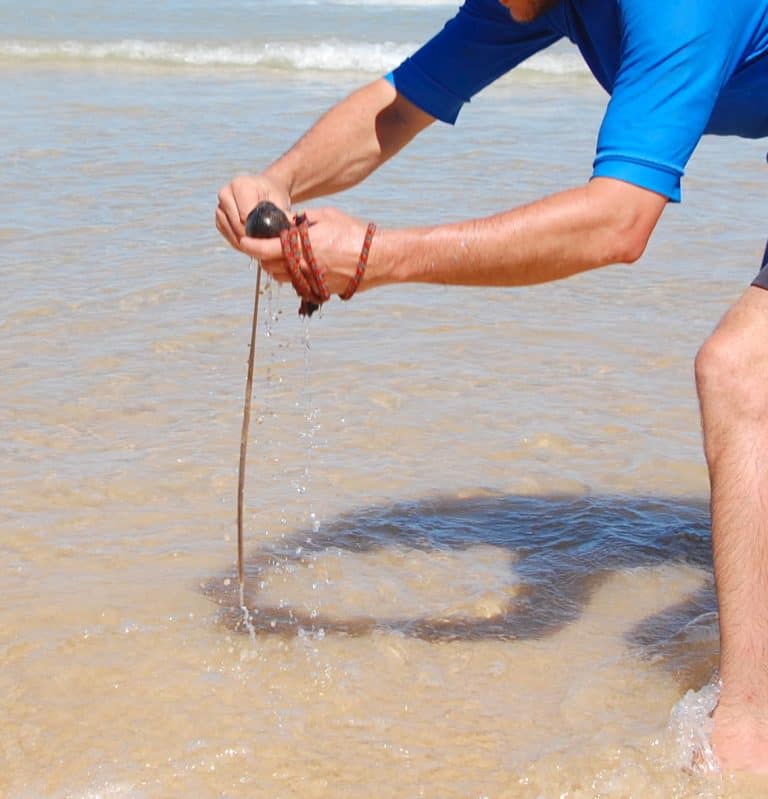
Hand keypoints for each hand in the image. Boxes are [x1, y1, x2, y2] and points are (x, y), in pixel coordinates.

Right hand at [216, 174, 290, 251]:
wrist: (264, 191)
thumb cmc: (274, 195)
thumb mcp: (281, 201)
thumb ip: (282, 214)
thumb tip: (289, 226)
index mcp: (240, 185)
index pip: (245, 217)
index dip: (259, 231)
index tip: (272, 235)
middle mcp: (225, 194)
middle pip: (237, 227)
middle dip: (253, 239)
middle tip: (269, 245)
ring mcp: (219, 207)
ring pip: (232, 235)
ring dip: (247, 244)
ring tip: (263, 244)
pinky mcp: (219, 220)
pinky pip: (229, 238)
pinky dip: (241, 244)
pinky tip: (253, 243)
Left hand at [239, 206, 375, 299]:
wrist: (377, 259)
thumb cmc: (353, 233)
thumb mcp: (326, 216)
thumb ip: (301, 220)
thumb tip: (284, 221)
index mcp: (301, 247)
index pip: (264, 249)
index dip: (250, 245)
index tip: (243, 241)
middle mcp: (303, 267)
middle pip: (269, 266)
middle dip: (263, 256)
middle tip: (263, 245)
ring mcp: (311, 281)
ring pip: (282, 278)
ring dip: (276, 267)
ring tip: (280, 255)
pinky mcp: (320, 290)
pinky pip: (298, 285)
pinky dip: (292, 275)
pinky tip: (298, 265)